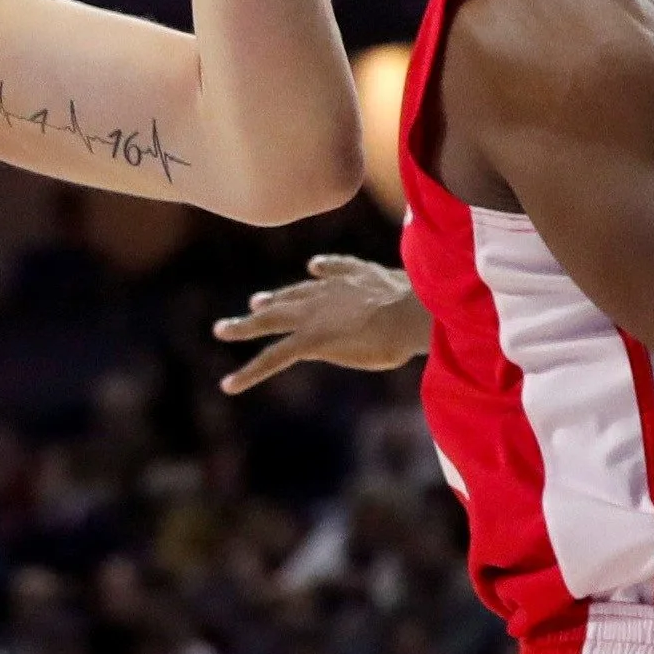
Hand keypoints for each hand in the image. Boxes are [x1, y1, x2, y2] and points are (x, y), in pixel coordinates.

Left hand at [217, 253, 430, 391]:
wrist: (414, 311)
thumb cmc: (425, 309)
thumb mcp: (413, 298)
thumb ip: (405, 296)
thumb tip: (431, 300)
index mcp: (355, 280)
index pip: (331, 276)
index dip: (319, 276)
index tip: (311, 269)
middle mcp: (328, 292)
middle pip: (294, 295)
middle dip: (273, 300)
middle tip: (254, 302)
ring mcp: (316, 315)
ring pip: (271, 321)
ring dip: (245, 327)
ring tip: (222, 330)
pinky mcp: (310, 340)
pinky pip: (271, 358)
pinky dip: (248, 372)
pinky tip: (229, 384)